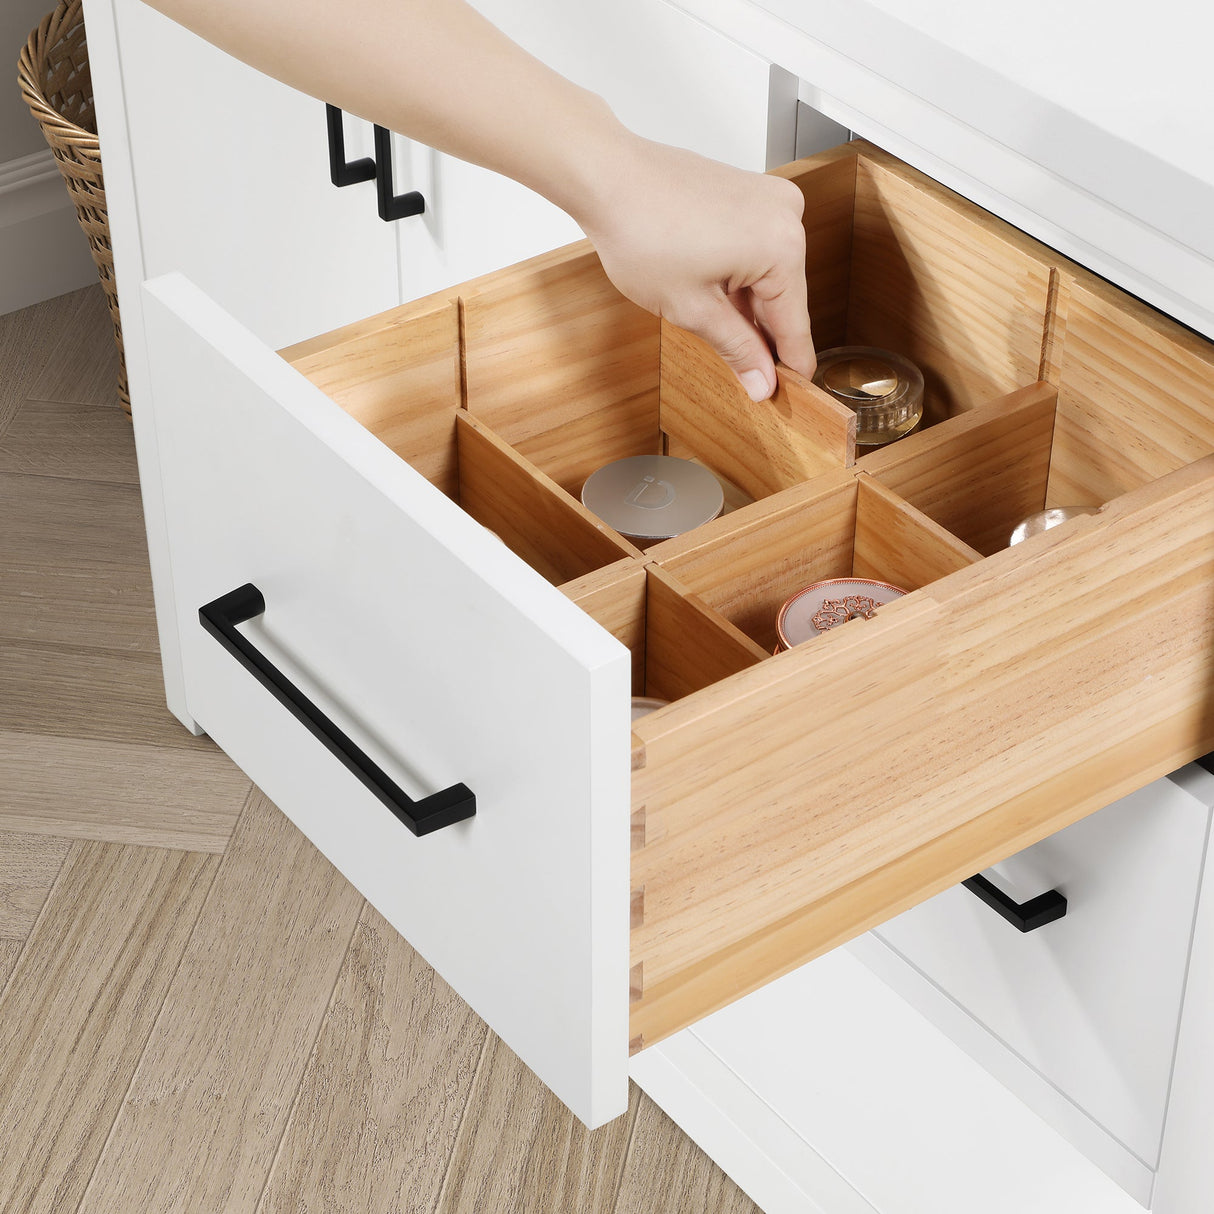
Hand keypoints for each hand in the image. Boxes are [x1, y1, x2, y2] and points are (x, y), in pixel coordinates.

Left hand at [578, 135, 815, 400]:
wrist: (607, 178)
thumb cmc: (641, 231)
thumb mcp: (692, 309)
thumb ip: (737, 349)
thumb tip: (761, 382)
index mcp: (782, 248)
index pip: (795, 325)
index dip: (789, 366)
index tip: (790, 393)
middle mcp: (787, 216)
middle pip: (785, 297)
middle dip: (763, 334)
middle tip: (746, 373)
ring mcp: (769, 198)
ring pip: (769, 274)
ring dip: (747, 304)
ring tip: (711, 322)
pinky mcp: (750, 191)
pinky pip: (757, 247)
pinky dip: (739, 275)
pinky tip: (712, 292)